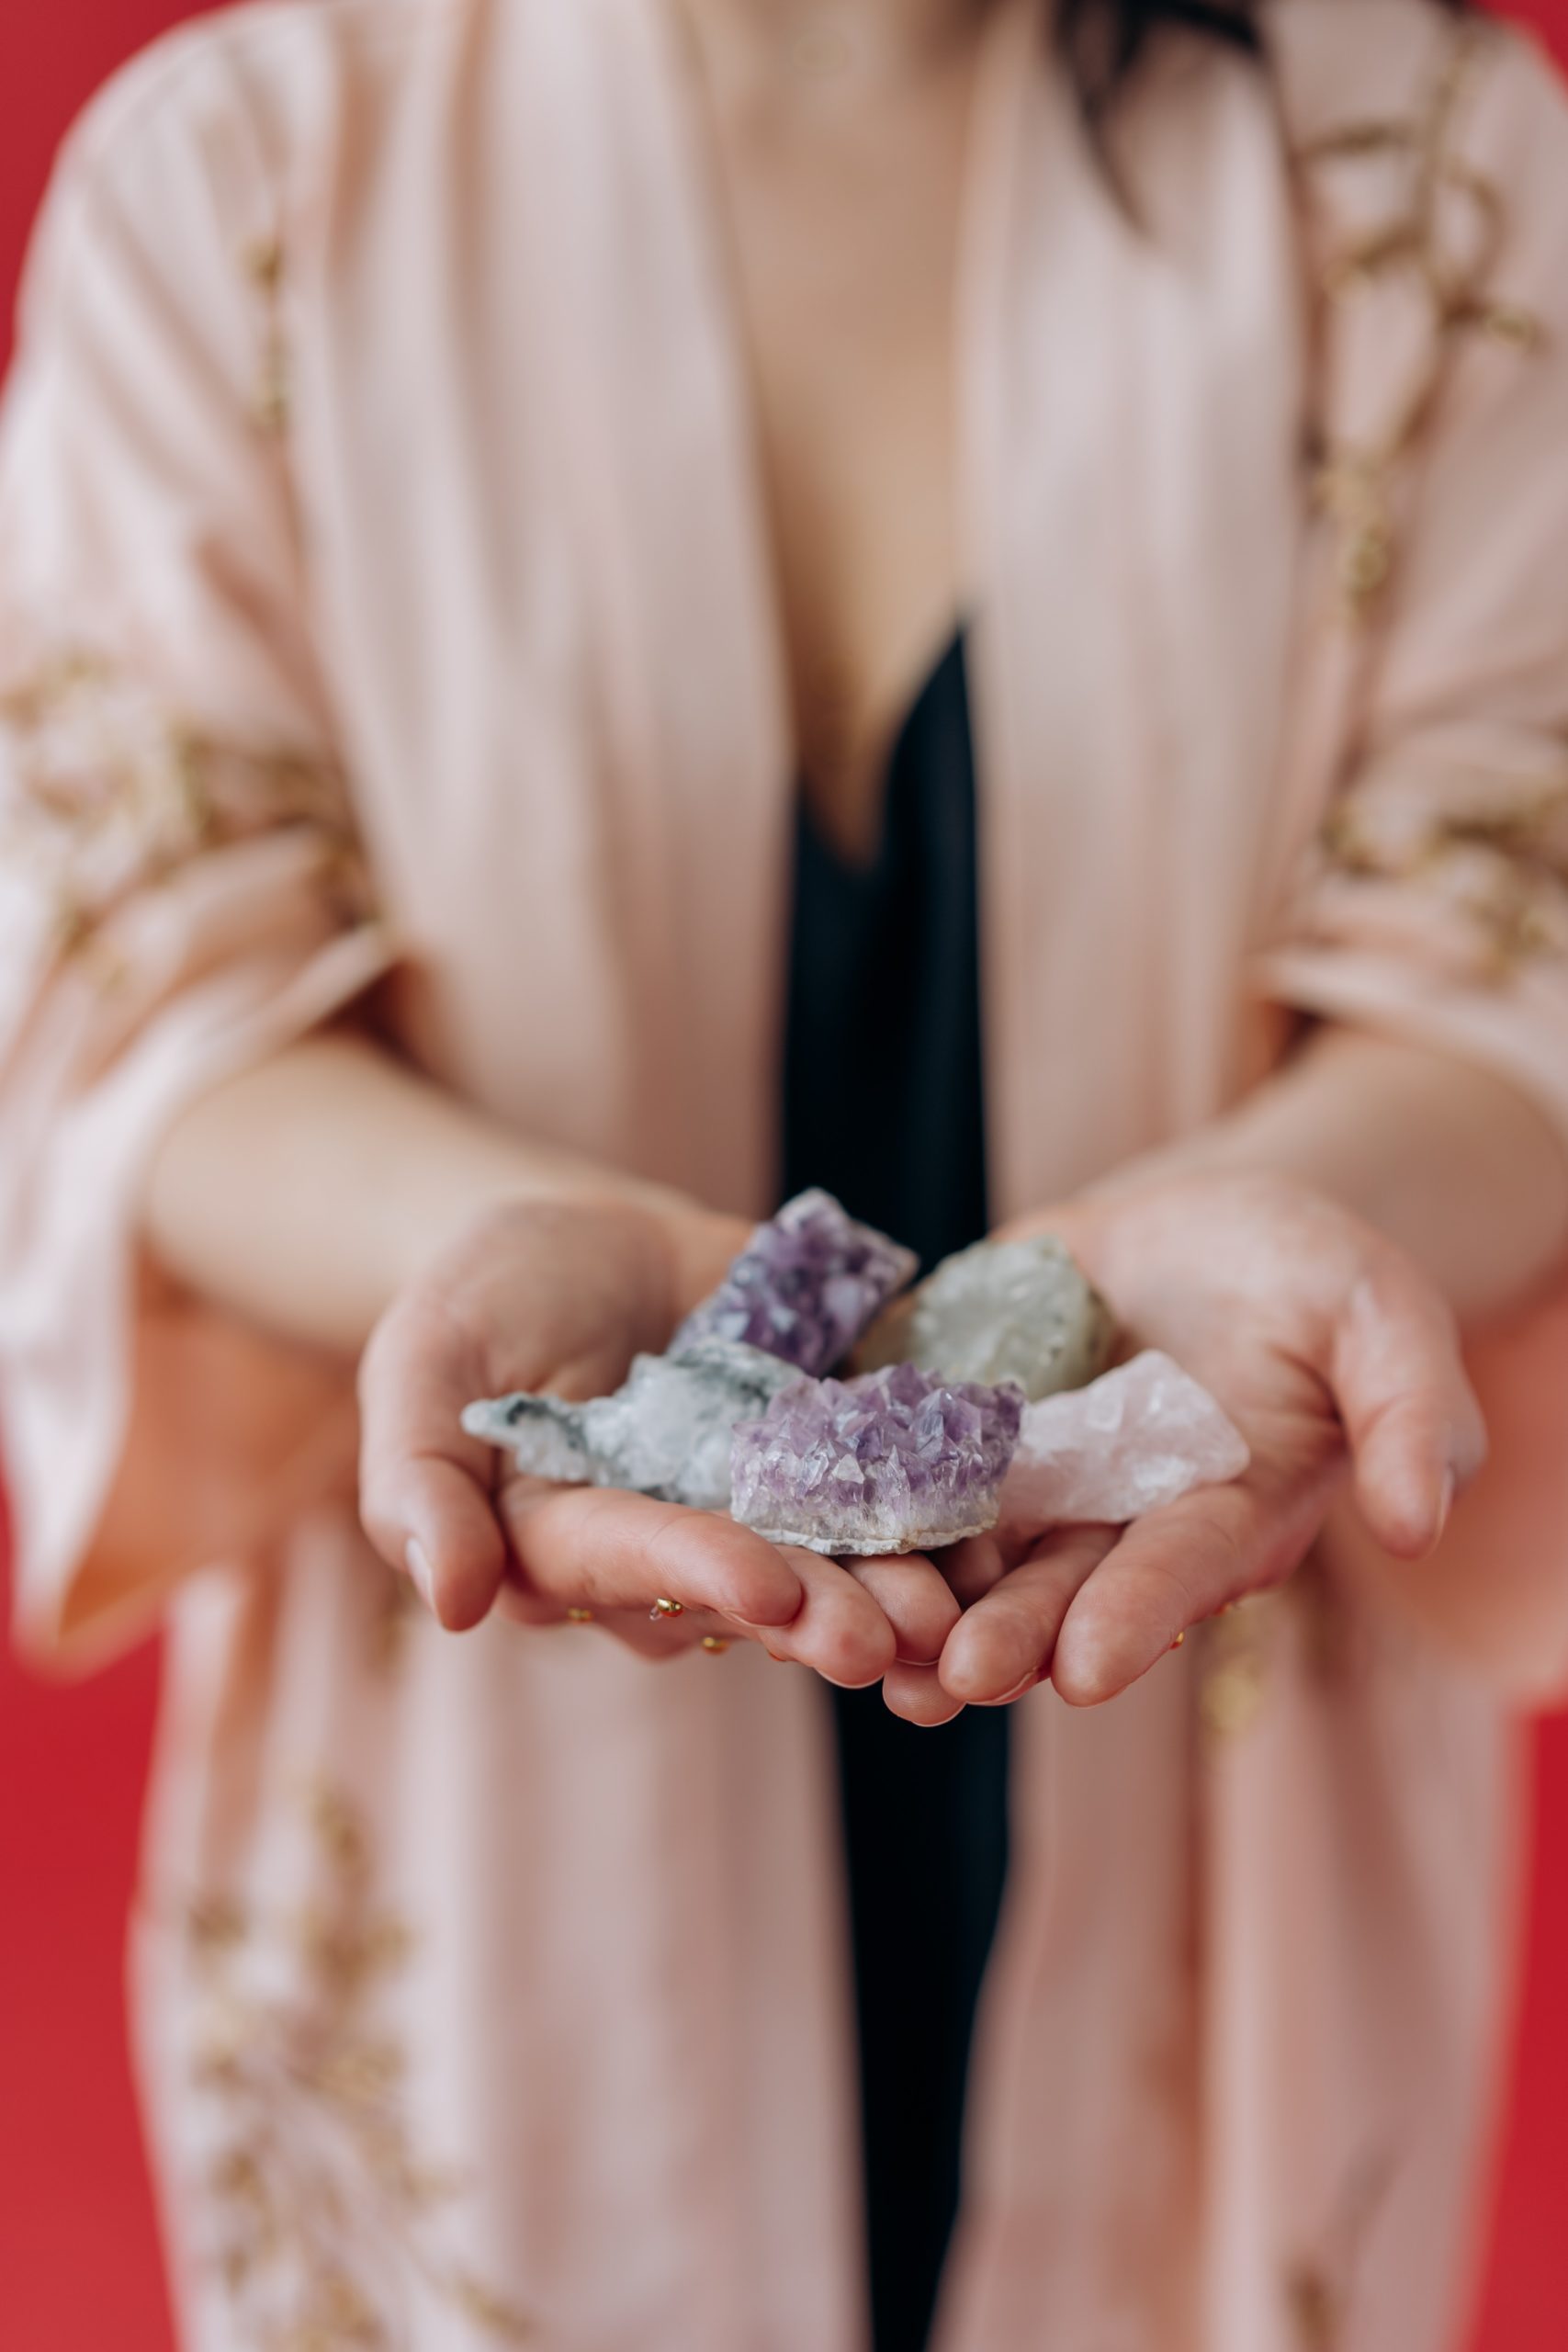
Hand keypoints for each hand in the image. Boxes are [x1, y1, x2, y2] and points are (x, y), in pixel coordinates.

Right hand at [358, 1195, 959, 1675]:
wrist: (583, 1241)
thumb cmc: (481, 1303)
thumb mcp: (424, 1362)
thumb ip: (422, 1483)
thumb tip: (451, 1604)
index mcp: (570, 1545)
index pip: (634, 1562)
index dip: (701, 1572)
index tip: (768, 1589)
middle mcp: (676, 1551)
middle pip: (753, 1589)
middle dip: (827, 1613)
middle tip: (900, 1635)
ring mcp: (761, 1512)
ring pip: (836, 1561)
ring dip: (900, 1592)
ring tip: (962, 1611)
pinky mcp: (829, 1460)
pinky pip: (892, 1489)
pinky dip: (947, 1514)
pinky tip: (1004, 1533)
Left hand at [883, 1172, 1485, 1722]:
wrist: (1205, 1222)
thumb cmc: (1311, 1273)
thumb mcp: (1380, 1314)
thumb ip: (1408, 1414)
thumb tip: (1416, 1526)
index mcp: (1219, 1515)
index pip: (1176, 1572)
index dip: (1134, 1616)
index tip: (1085, 1665)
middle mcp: (1115, 1522)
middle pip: (1056, 1589)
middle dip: (1005, 1635)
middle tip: (949, 1683)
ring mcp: (1029, 1479)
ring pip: (965, 1554)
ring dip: (916, 1605)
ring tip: (858, 1650)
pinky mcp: (956, 1421)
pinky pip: (899, 1463)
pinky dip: (854, 1500)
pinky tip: (796, 1530)